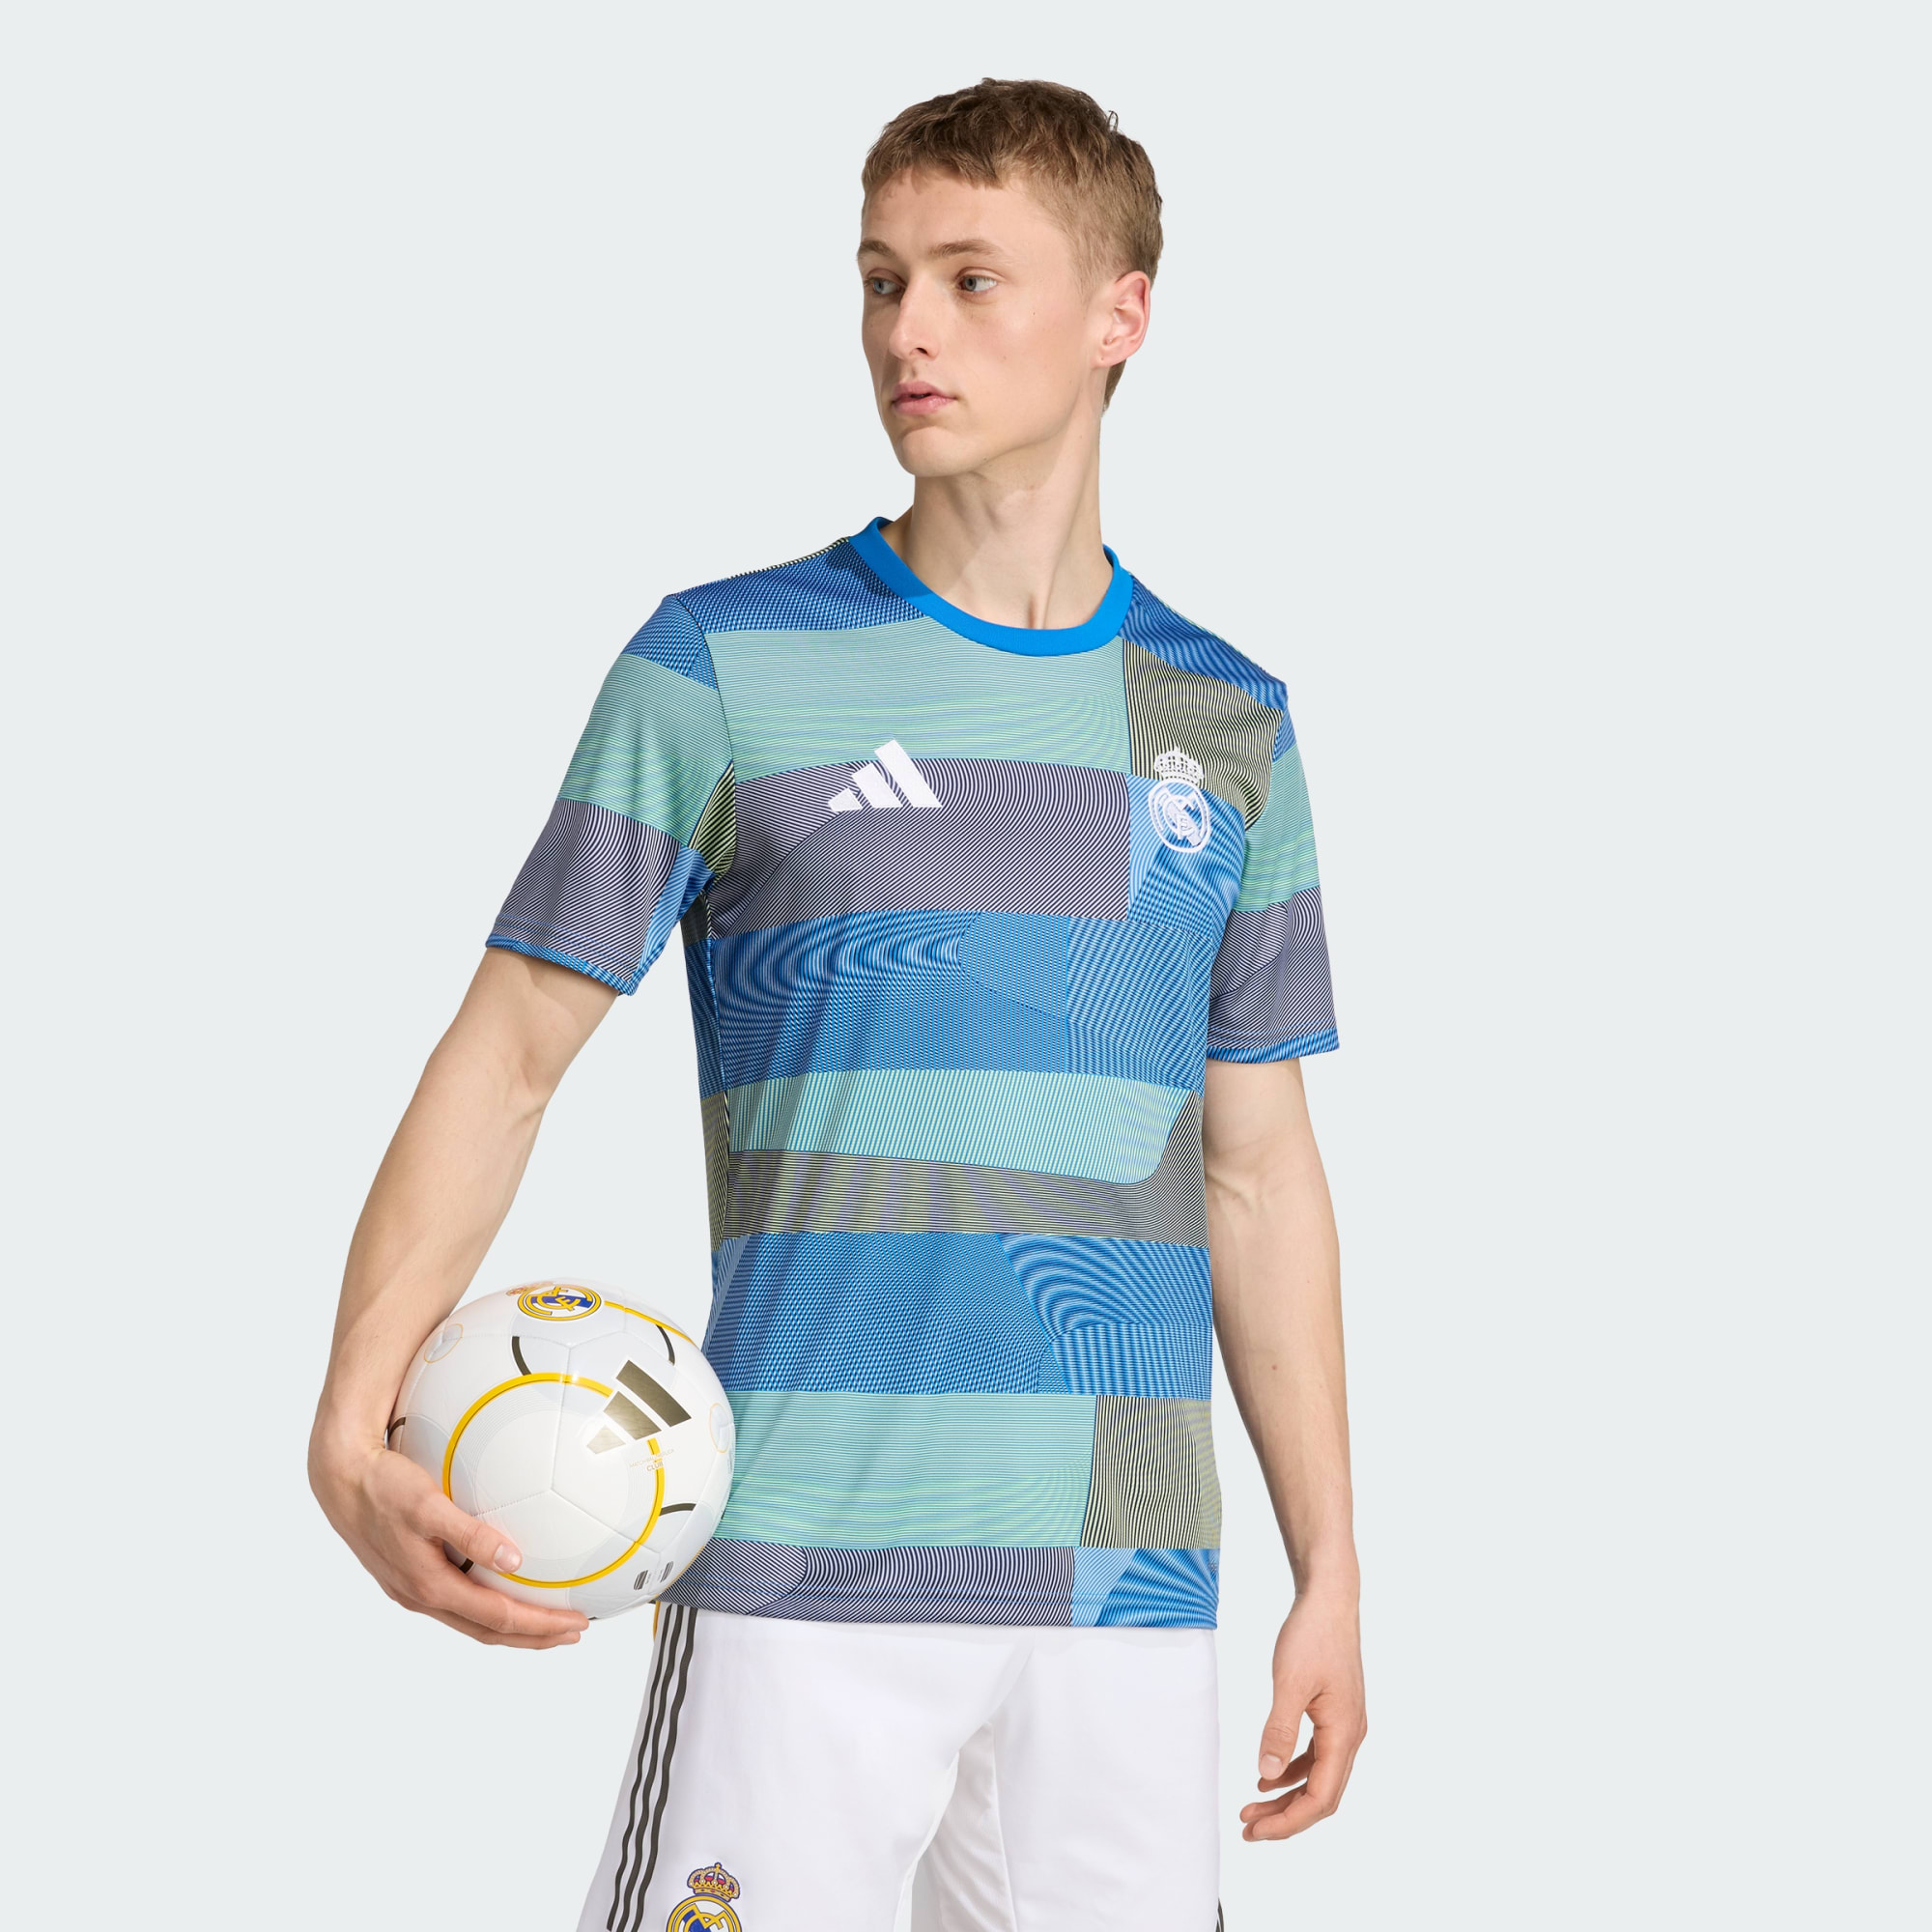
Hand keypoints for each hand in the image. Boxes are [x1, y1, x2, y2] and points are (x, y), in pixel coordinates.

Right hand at [310, 1438, 588, 1647]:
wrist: (339, 1480)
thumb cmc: (384, 1487)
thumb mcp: (428, 1505)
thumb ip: (471, 1534)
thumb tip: (514, 1560)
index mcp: (429, 1586)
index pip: (497, 1618)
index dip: (538, 1626)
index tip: (575, 1625)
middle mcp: (421, 1597)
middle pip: (488, 1630)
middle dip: (533, 1637)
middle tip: (573, 1634)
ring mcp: (412, 1591)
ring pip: (471, 1621)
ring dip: (512, 1627)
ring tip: (546, 1623)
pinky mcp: (408, 1577)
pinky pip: (457, 1604)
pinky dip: (488, 1609)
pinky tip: (502, 1593)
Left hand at [1241, 1585, 1366, 1840]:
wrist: (1329, 1599)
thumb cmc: (1312, 1635)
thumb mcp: (1289, 1683)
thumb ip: (1279, 1731)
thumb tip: (1266, 1776)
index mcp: (1344, 1734)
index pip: (1320, 1798)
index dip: (1289, 1822)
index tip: (1256, 1831)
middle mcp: (1350, 1736)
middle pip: (1322, 1795)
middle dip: (1286, 1817)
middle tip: (1248, 1828)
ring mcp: (1344, 1725)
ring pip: (1318, 1777)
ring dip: (1287, 1796)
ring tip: (1252, 1807)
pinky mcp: (1334, 1713)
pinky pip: (1316, 1756)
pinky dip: (1292, 1770)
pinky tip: (1267, 1776)